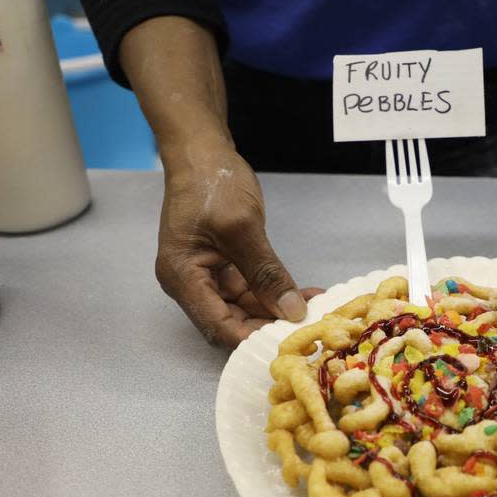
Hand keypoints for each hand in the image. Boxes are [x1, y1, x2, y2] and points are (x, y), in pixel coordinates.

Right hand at [155, 142, 318, 345]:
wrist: (202, 152)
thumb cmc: (212, 183)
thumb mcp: (242, 228)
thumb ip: (266, 273)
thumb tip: (291, 312)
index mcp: (182, 277)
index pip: (217, 325)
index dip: (251, 338)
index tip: (287, 344)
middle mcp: (190, 283)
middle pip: (230, 320)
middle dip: (268, 325)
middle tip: (308, 328)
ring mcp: (206, 275)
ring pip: (243, 307)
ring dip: (275, 310)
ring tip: (314, 309)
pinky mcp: (222, 266)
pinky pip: (249, 289)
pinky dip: (273, 293)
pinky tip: (302, 294)